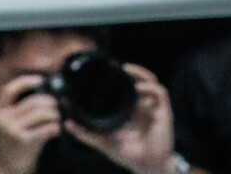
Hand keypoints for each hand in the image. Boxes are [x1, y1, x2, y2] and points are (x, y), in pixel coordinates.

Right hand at [0, 75, 63, 173]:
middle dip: (50, 102)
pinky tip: (56, 131)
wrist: (5, 168)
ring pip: (43, 113)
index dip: (26, 82)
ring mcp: (12, 131)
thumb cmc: (11, 140)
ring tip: (57, 119)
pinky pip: (48, 128)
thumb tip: (44, 85)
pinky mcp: (24, 141)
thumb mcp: (6, 121)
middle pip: (34, 101)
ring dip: (55, 115)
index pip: (9, 89)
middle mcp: (1, 120)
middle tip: (56, 107)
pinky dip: (56, 128)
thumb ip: (16, 105)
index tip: (41, 80)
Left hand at [62, 64, 178, 173]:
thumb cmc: (128, 154)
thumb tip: (67, 124)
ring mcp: (153, 108)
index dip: (119, 79)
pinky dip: (149, 87)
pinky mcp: (163, 111)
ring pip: (150, 82)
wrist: (146, 166)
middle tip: (116, 67)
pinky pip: (160, 92)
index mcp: (130, 111)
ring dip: (140, 74)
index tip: (105, 73)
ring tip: (127, 70)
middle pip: (139, 81)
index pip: (127, 89)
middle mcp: (143, 106)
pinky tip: (138, 87)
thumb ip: (86, 133)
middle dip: (131, 72)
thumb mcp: (103, 142)